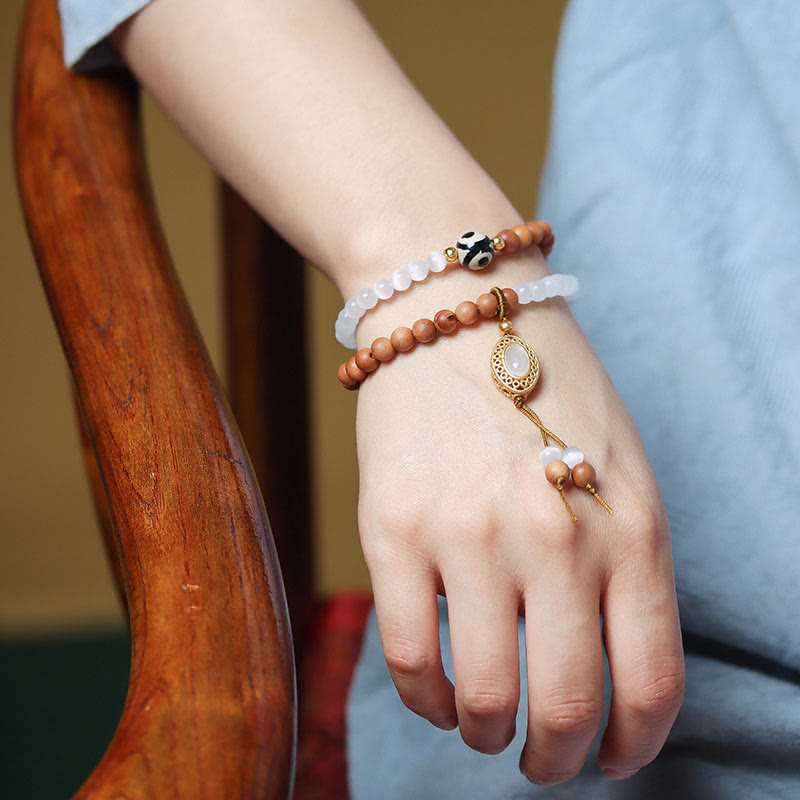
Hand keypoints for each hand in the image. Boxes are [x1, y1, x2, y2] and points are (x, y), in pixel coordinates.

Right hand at [353, 278, 684, 784]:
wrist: (455, 314)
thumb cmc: (543, 393)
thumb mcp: (619, 469)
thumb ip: (626, 565)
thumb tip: (605, 673)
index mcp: (630, 524)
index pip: (651, 681)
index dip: (635, 745)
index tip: (613, 760)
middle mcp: (556, 535)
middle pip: (567, 707)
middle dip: (556, 760)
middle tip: (541, 761)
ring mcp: (470, 531)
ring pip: (484, 697)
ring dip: (487, 734)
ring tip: (485, 726)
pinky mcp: (394, 526)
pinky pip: (408, 656)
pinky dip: (425, 699)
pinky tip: (436, 693)